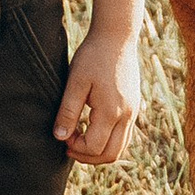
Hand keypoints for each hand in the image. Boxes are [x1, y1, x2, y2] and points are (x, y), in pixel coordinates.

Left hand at [56, 28, 141, 165]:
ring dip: (100, 150)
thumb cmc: (93, 56)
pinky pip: (124, 135)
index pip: (95, 147)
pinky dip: (109, 140)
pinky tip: (92, 128)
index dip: (76, 148)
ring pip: (120, 147)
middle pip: (111, 154)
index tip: (63, 136)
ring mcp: (133, 112)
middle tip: (69, 147)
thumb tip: (60, 138)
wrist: (116, 36)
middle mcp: (127, 116)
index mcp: (111, 111)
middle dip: (88, 157)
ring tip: (79, 138)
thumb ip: (68, 111)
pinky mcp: (134, 106)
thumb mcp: (75, 81)